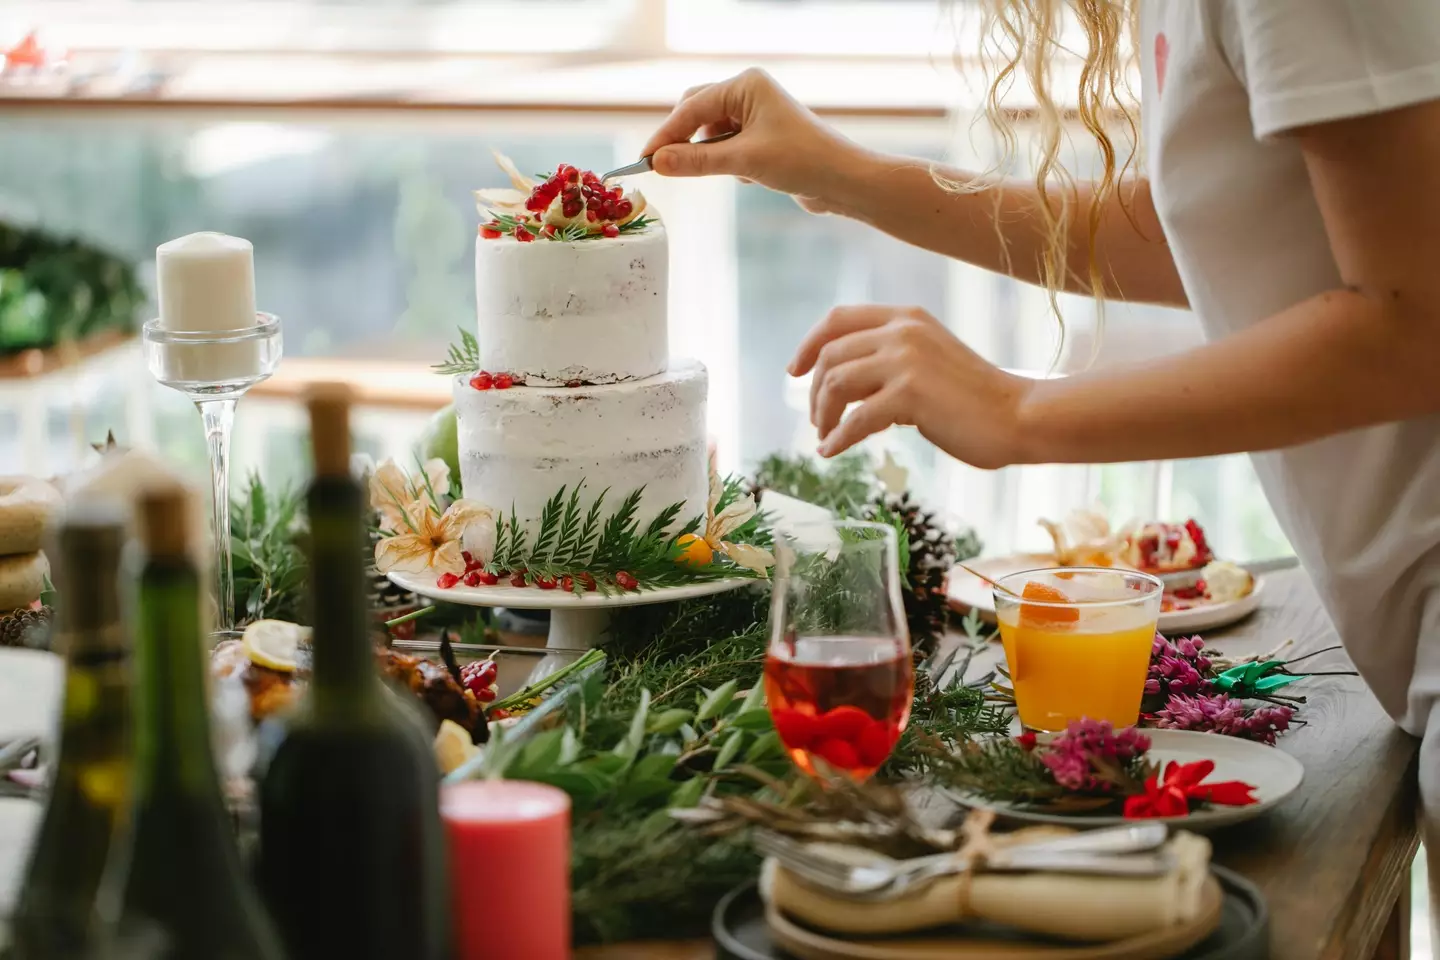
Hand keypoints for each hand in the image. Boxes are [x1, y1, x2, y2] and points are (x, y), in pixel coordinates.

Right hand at [640, 68, 866, 214]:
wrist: (842, 181)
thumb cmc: (801, 161)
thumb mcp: (744, 161)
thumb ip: (697, 162)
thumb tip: (658, 162)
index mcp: (745, 85)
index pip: (692, 107)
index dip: (666, 135)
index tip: (645, 159)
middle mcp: (748, 94)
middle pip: (696, 113)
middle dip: (683, 141)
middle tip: (663, 168)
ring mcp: (754, 116)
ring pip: (710, 134)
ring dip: (709, 156)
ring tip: (724, 173)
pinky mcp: (760, 139)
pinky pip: (726, 149)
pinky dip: (727, 164)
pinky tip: (747, 176)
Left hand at [789, 306, 1033, 468]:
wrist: (1019, 416)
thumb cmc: (975, 398)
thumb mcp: (928, 362)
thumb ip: (889, 362)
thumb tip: (845, 386)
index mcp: (906, 317)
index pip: (838, 319)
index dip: (808, 344)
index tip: (794, 371)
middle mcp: (903, 331)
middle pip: (830, 355)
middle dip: (814, 391)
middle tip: (817, 419)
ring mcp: (906, 361)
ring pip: (836, 383)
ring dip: (823, 414)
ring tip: (826, 436)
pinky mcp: (910, 395)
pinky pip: (855, 419)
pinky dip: (838, 438)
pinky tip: (832, 451)